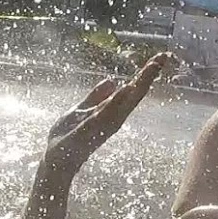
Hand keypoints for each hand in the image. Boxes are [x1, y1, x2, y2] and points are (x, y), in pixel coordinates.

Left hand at [41, 53, 171, 178]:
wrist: (54, 161)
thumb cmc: (67, 137)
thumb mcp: (81, 110)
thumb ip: (96, 97)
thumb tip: (112, 80)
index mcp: (110, 112)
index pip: (131, 90)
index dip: (145, 74)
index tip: (160, 57)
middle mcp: (111, 119)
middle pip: (133, 95)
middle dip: (147, 76)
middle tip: (163, 58)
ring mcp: (101, 126)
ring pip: (123, 103)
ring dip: (137, 86)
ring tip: (151, 68)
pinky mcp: (87, 133)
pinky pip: (103, 116)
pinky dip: (115, 103)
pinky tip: (125, 89)